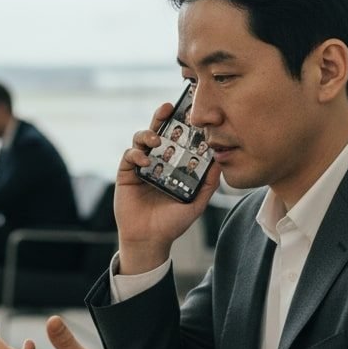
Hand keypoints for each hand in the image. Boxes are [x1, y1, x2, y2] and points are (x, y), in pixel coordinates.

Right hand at [115, 102, 220, 273]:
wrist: (150, 239)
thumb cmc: (172, 223)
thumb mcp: (196, 202)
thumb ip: (209, 183)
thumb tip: (221, 160)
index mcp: (173, 165)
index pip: (177, 139)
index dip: (181, 125)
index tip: (188, 112)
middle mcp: (156, 161)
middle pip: (158, 132)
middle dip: (161, 117)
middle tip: (167, 108)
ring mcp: (140, 166)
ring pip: (141, 139)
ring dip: (148, 134)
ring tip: (156, 140)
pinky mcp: (126, 173)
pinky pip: (129, 155)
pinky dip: (136, 153)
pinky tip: (145, 160)